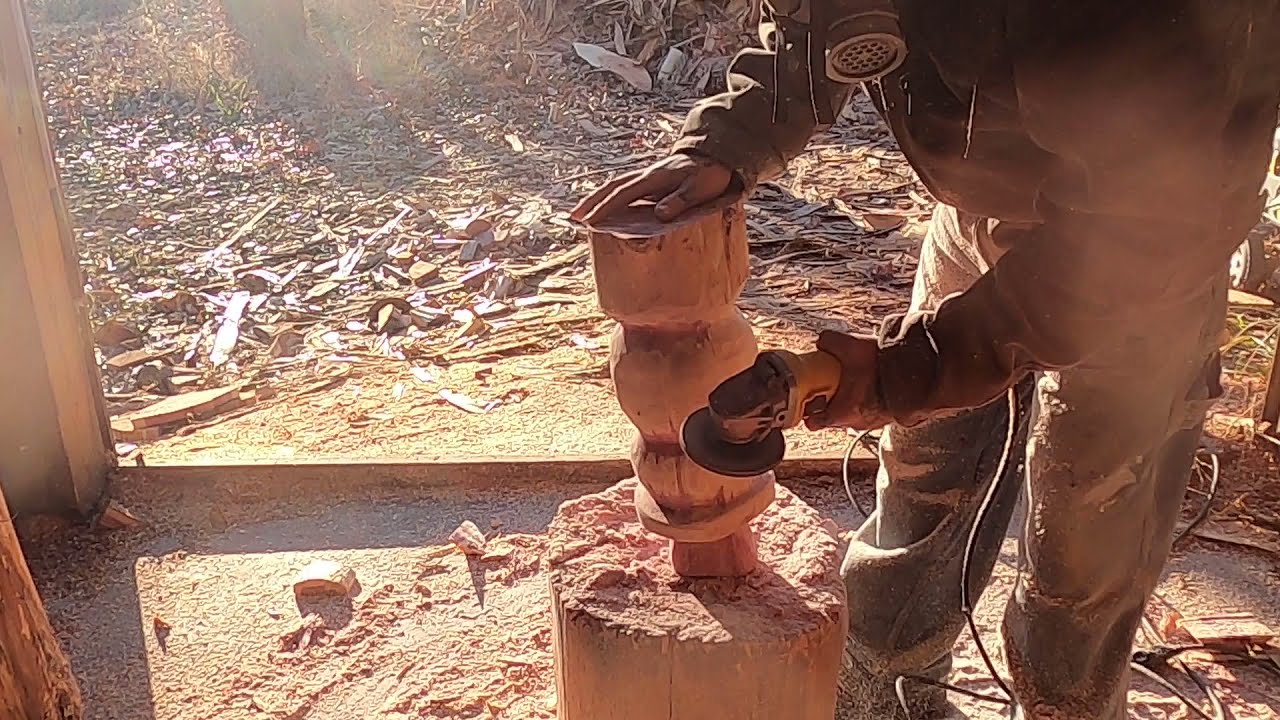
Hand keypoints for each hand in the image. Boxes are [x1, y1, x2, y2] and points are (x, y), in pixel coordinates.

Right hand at [570, 154, 733, 225]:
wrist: (714, 153)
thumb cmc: (708, 174)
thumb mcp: (699, 189)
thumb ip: (679, 201)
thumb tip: (659, 215)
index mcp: (653, 179)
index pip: (623, 194)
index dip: (605, 208)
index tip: (589, 221)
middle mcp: (644, 176)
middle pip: (611, 188)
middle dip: (590, 202)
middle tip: (572, 217)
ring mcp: (645, 176)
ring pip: (614, 186)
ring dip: (595, 199)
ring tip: (579, 214)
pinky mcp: (648, 180)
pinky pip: (622, 188)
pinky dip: (608, 196)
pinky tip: (602, 206)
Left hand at [804, 330, 891, 430]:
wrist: (918, 373)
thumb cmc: (884, 367)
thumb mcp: (849, 346)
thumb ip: (829, 342)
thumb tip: (822, 341)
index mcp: (840, 413)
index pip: (813, 422)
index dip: (807, 408)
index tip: (809, 394)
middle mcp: (855, 423)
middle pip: (831, 417)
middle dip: (829, 401)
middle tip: (830, 383)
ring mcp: (872, 423)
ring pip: (851, 415)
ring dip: (849, 401)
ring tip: (853, 381)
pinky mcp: (887, 418)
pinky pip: (870, 412)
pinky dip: (867, 401)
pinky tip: (870, 384)